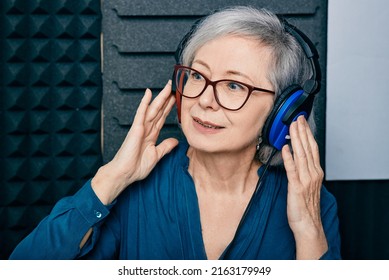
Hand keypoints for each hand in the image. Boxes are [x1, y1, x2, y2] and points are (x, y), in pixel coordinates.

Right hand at [92, 81, 178, 203]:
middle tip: (173, 86)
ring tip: (168, 87)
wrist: (125, 173)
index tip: (176, 99)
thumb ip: (165, 147)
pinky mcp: (135, 129)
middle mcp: (146, 129)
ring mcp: (141, 128)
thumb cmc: (136, 167)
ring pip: (153, 109)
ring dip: (160, 97)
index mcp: (151, 135)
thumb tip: (176, 140)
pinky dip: (145, 103)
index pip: (162, 118)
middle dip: (166, 99)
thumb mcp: (156, 156)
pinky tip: (148, 93)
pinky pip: (141, 113)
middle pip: (159, 110)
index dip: (169, 108)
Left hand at [282, 116, 327, 258]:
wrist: (308, 225)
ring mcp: (305, 180)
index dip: (307, 134)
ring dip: (296, 139)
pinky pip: (292, 169)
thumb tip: (294, 158)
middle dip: (302, 131)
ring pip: (301, 155)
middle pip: (308, 148)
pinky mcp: (296, 187)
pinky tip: (285, 147)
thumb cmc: (305, 207)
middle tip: (297, 118)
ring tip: (292, 126)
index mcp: (315, 172)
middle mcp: (312, 174)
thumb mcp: (306, 185)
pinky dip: (289, 157)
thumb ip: (302, 171)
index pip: (312, 148)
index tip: (302, 122)